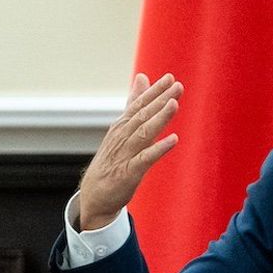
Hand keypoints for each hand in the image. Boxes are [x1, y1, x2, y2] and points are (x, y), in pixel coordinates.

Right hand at [78, 73, 182, 229]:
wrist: (94, 195)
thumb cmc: (113, 159)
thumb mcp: (124, 128)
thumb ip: (134, 103)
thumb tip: (142, 77)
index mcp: (122, 126)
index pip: (138, 104)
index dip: (154, 91)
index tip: (170, 78)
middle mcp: (122, 136)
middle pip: (142, 115)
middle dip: (160, 100)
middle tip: (177, 86)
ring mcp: (125, 154)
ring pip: (144, 132)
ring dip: (159, 118)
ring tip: (174, 104)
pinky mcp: (129, 172)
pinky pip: (145, 158)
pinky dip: (158, 148)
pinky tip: (173, 140)